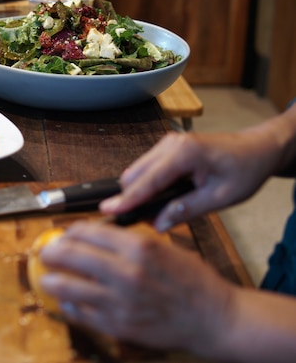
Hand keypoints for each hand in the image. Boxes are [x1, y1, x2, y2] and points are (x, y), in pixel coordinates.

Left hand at [39, 221, 235, 352]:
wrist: (213, 318)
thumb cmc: (191, 280)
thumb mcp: (163, 247)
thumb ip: (128, 240)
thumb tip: (94, 234)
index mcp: (138, 247)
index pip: (86, 231)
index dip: (69, 231)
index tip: (65, 234)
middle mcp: (126, 272)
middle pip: (70, 255)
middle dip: (51, 251)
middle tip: (46, 252)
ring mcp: (120, 301)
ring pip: (66, 286)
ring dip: (50, 279)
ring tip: (47, 277)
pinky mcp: (118, 326)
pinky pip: (79, 313)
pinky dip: (68, 304)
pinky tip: (67, 299)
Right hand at [100, 129, 280, 230]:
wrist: (258, 148)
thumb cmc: (245, 170)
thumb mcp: (221, 198)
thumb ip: (186, 210)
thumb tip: (157, 224)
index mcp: (185, 153)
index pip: (148, 180)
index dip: (127, 198)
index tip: (107, 210)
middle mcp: (172, 143)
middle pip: (135, 174)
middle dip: (132, 198)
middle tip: (139, 221)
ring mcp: (168, 143)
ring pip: (138, 170)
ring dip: (140, 191)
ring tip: (155, 212)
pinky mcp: (167, 147)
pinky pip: (146, 168)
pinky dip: (147, 184)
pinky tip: (160, 199)